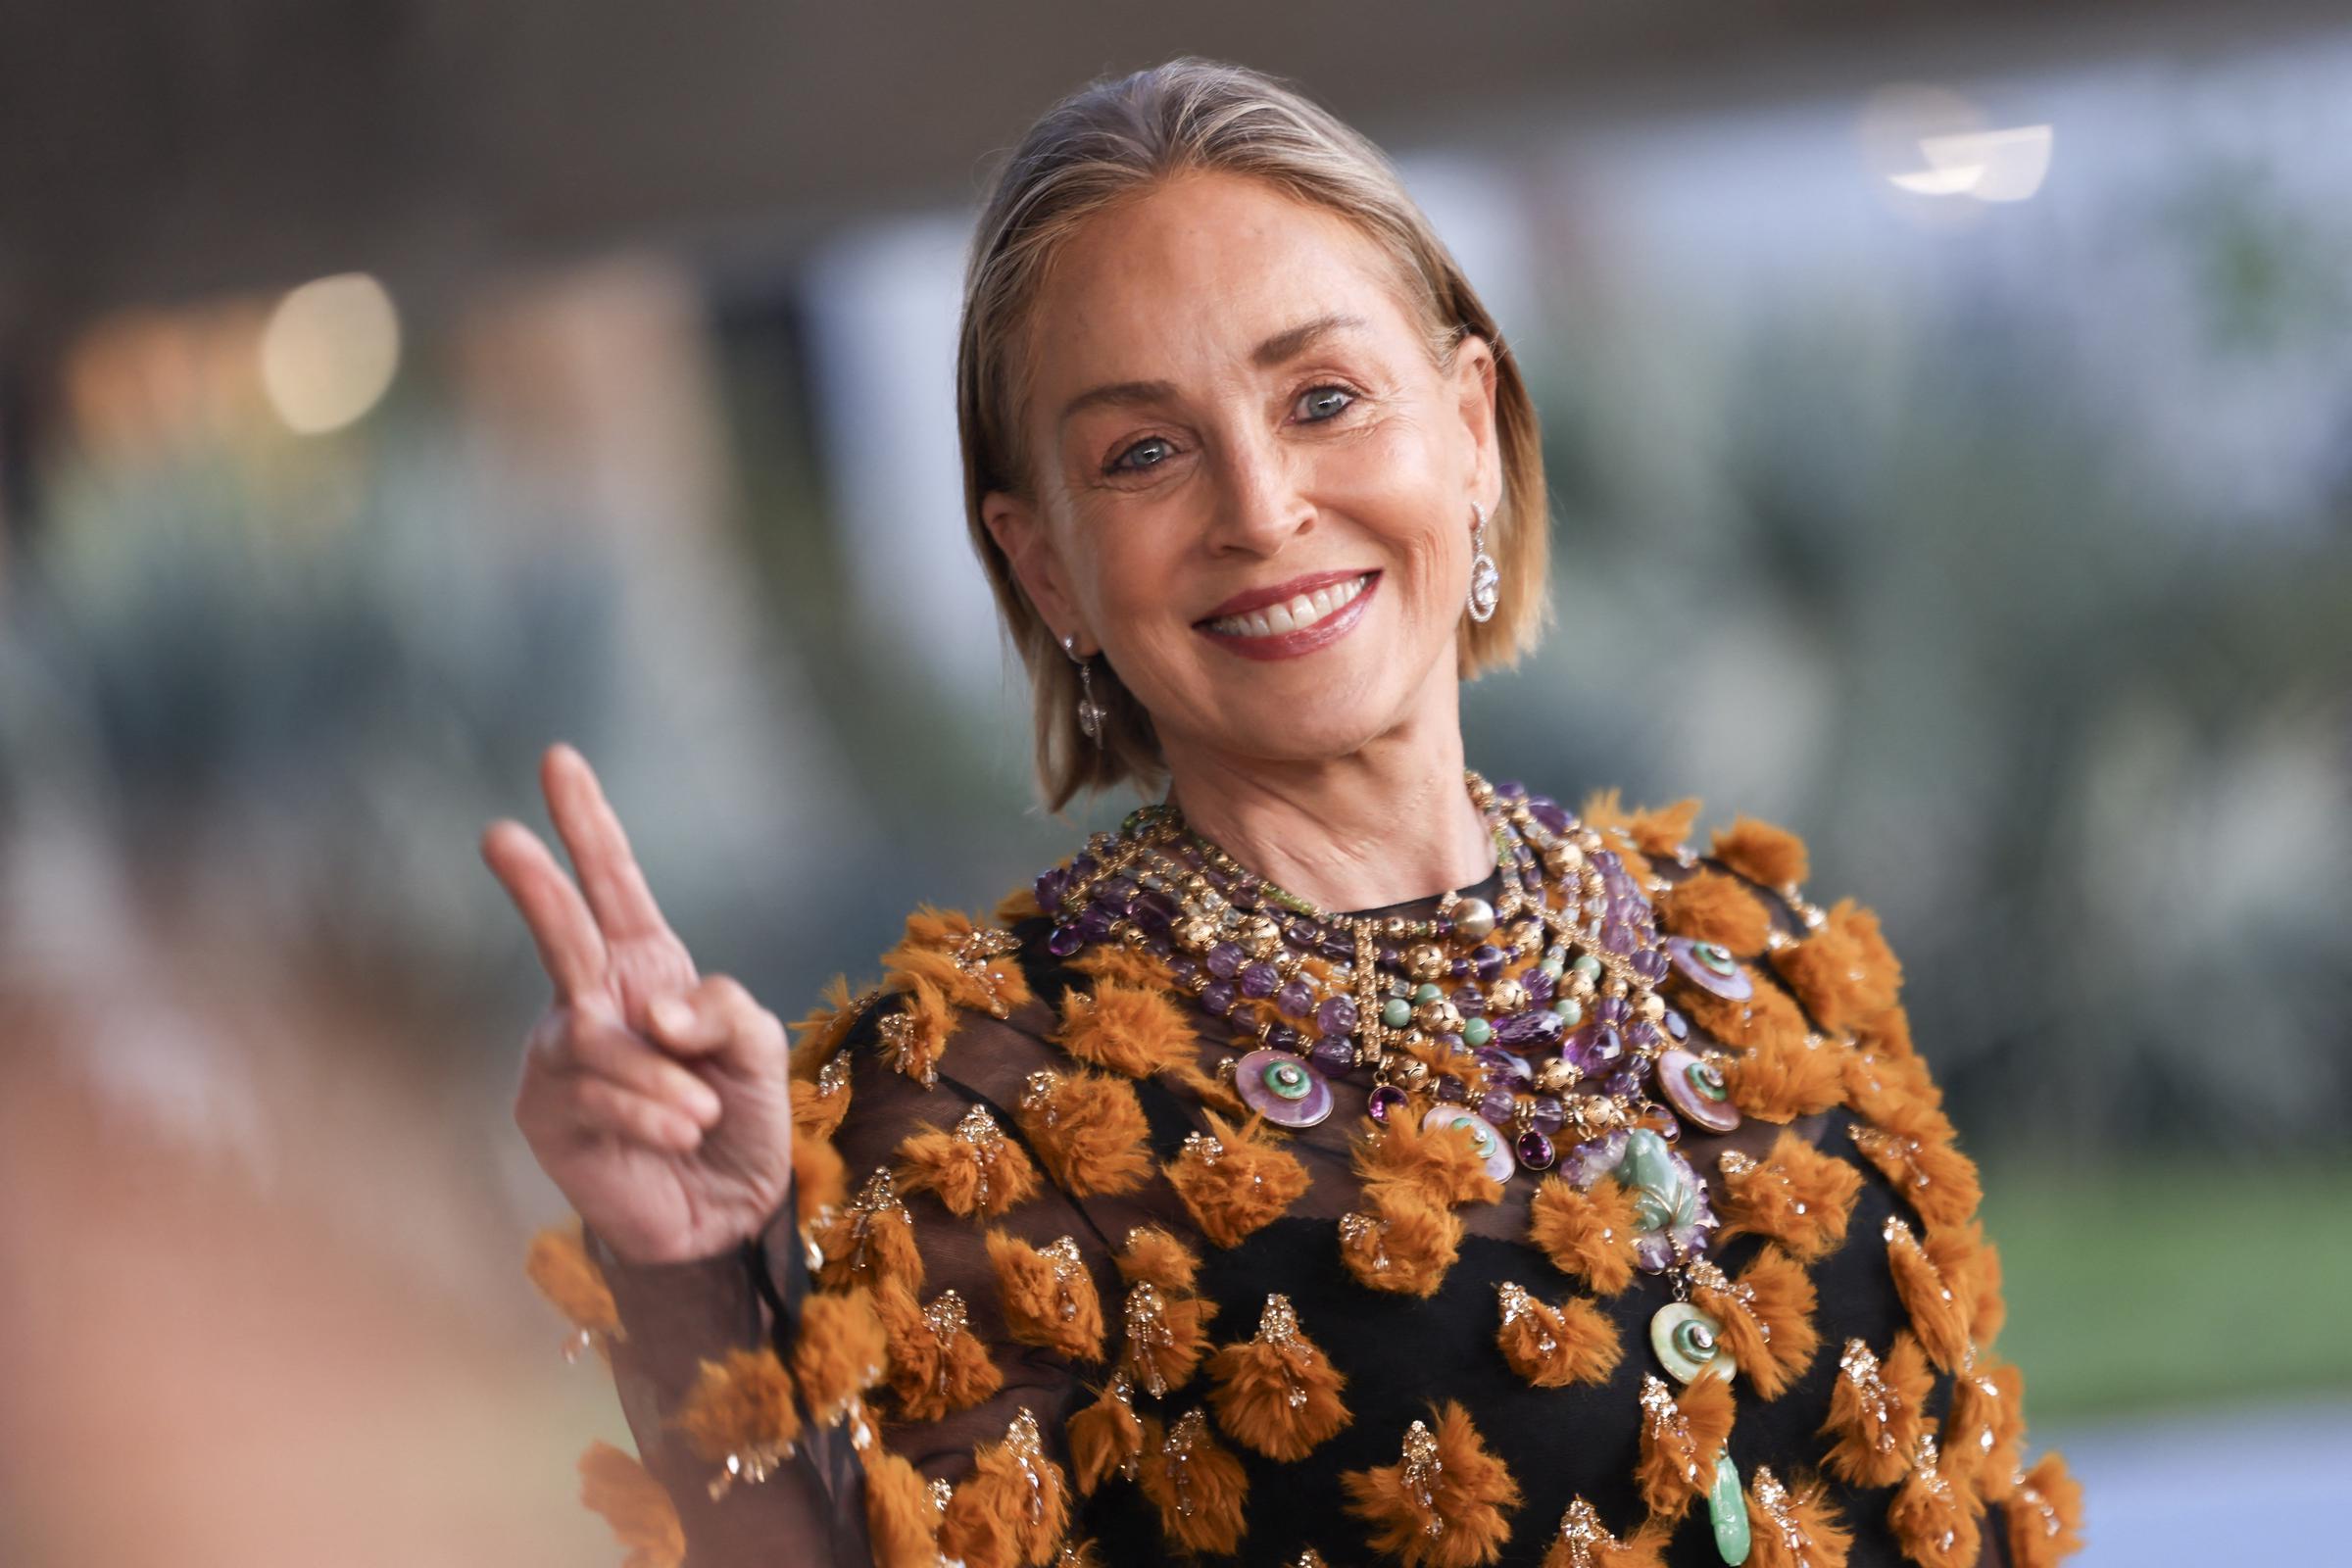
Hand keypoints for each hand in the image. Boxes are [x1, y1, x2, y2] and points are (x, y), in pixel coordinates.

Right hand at [484, 742, 795, 1264]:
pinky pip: (600, 1097)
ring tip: (699, 1115)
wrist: (724, 1213)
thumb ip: (723, 1010)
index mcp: (647, 969)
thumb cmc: (737, 1120)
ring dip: (664, 1082)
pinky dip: (654, 1115)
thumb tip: (649, 1010)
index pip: (615, 887)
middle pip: (562, 932)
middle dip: (534, 884)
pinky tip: (678, 1136)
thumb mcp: (759, 1049)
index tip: (560, 760)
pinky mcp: (548, 1115)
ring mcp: (562, 1057)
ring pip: (601, 1041)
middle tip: (499, 834)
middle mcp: (594, 1002)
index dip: (589, 825)